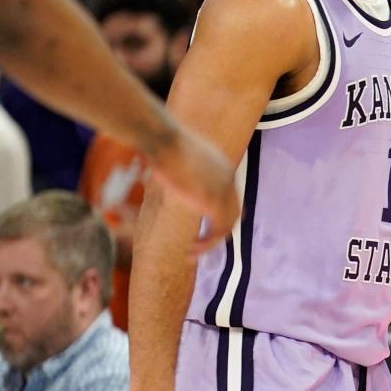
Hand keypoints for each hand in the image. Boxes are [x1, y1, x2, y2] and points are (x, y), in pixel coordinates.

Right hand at [147, 125, 238, 252]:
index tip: (200, 227)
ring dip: (210, 242)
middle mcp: (228, 177)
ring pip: (227, 225)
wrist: (162, 137)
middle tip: (198, 245)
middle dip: (217, 231)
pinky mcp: (214, 201)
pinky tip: (190, 250)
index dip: (217, 215)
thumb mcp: (172, 153)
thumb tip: (157, 169)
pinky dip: (207, 243)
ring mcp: (224, 189)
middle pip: (233, 212)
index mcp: (221, 165)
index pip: (230, 196)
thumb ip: (175, 165)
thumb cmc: (157, 141)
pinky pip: (218, 230)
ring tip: (191, 253)